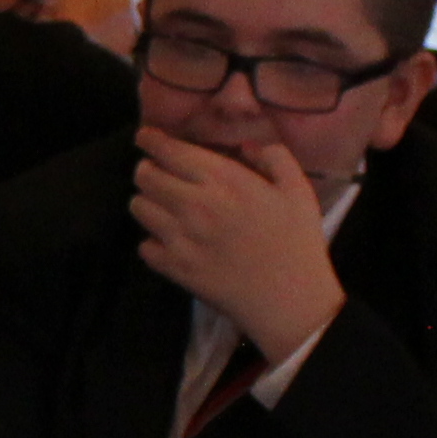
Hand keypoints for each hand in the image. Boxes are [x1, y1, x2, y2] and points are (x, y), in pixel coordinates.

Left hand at [130, 129, 347, 366]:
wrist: (290, 299)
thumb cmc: (297, 242)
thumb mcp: (298, 190)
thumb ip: (274, 157)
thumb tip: (246, 146)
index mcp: (223, 180)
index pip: (169, 151)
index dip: (151, 140)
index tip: (146, 138)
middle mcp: (194, 204)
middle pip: (145, 176)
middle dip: (147, 169)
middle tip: (156, 173)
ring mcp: (180, 237)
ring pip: (139, 208)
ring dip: (147, 202)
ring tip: (162, 206)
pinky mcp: (175, 268)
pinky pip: (143, 246)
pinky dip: (151, 241)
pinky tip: (168, 241)